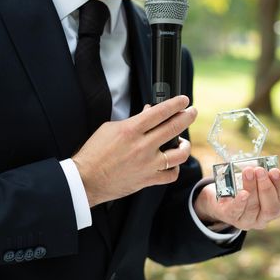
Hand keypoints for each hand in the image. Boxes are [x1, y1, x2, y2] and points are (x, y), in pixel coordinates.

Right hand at [72, 96, 195, 206]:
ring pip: (179, 154)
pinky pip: (171, 175)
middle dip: (187, 117)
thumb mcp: (110, 128)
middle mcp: (142, 146)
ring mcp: (147, 164)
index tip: (184, 100)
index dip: (175, 104)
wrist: (86, 179)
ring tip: (183, 143)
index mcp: (131, 130)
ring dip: (185, 146)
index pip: (159, 112)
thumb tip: (149, 113)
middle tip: (192, 112)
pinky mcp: (148, 180)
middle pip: (173, 128)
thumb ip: (132, 121)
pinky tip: (172, 164)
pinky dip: (174, 169)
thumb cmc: (94, 153)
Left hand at [194, 167, 279, 230]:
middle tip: (260, 170)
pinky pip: (237, 211)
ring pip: (253, 207)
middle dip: (266, 188)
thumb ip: (273, 181)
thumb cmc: (245, 187)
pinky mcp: (231, 218)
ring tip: (248, 171)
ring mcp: (247, 221)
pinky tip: (243, 193)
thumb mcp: (260, 183)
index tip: (274, 170)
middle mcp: (263, 218)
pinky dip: (240, 202)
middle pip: (270, 207)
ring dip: (251, 187)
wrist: (221, 197)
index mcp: (275, 208)